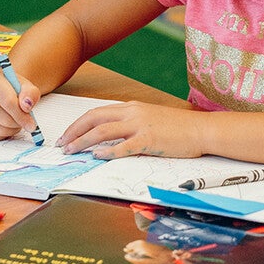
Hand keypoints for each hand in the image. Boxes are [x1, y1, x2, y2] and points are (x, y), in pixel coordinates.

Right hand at [0, 67, 38, 140]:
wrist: (3, 91)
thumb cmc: (14, 89)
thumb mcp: (27, 86)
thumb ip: (30, 93)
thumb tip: (26, 105)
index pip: (8, 102)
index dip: (22, 116)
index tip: (32, 124)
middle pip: (3, 119)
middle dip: (17, 124)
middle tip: (23, 121)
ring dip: (11, 130)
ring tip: (14, 121)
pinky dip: (2, 135)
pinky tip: (4, 125)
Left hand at [58, 101, 204, 158]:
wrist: (201, 130)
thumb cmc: (177, 128)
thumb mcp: (149, 118)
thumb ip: (130, 123)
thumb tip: (109, 136)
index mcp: (130, 107)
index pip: (96, 112)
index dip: (78, 124)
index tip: (66, 135)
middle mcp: (132, 113)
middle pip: (93, 118)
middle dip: (73, 131)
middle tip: (61, 144)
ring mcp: (140, 125)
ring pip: (103, 130)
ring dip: (83, 141)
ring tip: (72, 150)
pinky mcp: (149, 140)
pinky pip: (123, 146)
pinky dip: (107, 151)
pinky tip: (97, 156)